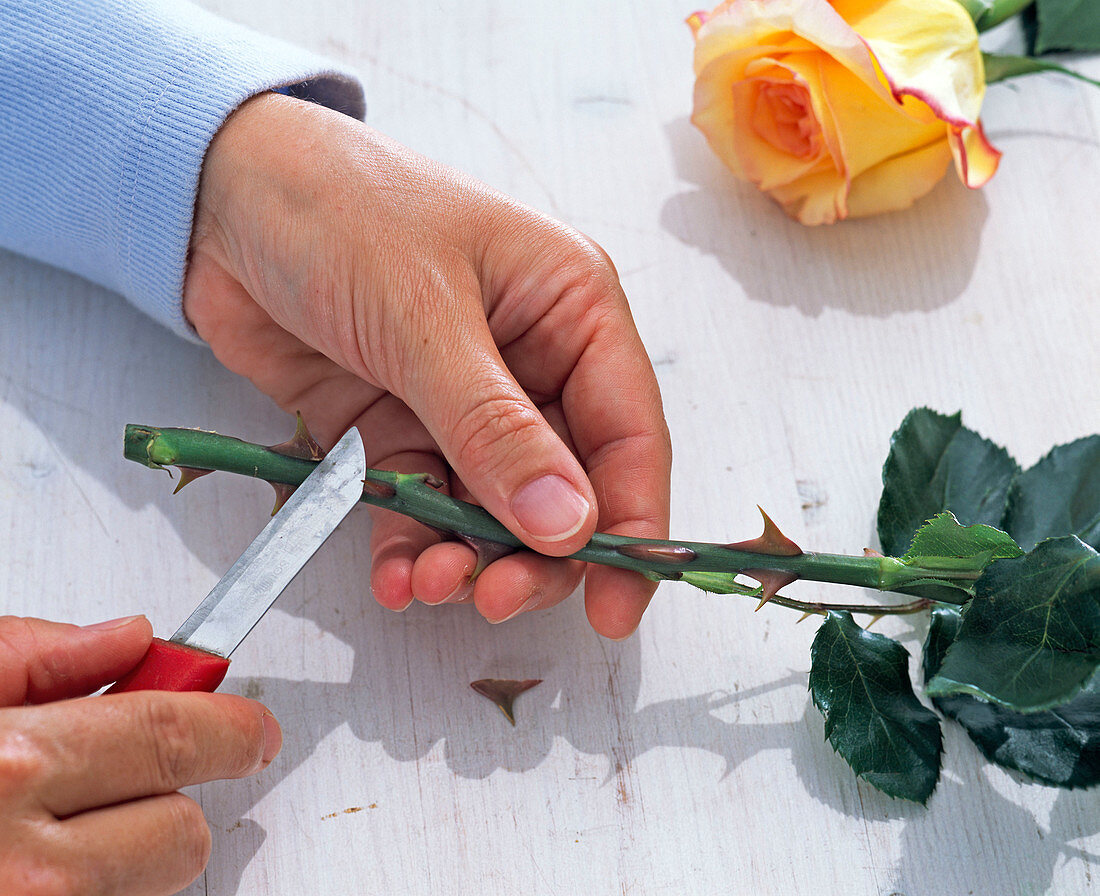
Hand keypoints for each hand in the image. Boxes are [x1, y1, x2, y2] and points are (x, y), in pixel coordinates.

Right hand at [0, 616, 281, 894]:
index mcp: (15, 768)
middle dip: (173, 793)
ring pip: (153, 881)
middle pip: (182, 829)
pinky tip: (39, 860)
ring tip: (56, 822)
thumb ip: (35, 659)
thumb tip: (129, 641)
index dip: (230, 727)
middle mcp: (34, 867)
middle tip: (137, 771)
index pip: (174, 736)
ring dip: (126, 849)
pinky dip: (93, 884)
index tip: (253, 728)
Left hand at [185, 92, 671, 637]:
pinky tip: (393, 575)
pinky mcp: (398, 429)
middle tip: (493, 598)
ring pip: (492, 511)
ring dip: (467, 559)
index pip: (628, 434)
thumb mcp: (425, 317)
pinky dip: (409, 546)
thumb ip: (494, 429)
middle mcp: (530, 362)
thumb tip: (569, 525)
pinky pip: (420, 506)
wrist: (215, 198)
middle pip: (565, 489)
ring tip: (427, 581)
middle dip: (536, 555)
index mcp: (571, 310)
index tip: (616, 605)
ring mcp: (462, 403)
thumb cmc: (339, 211)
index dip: (633, 526)